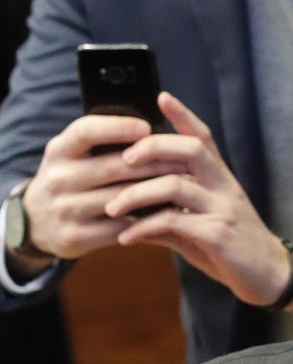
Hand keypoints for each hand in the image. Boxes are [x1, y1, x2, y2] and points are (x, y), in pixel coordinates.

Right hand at [13, 114, 185, 266]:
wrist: (37, 221)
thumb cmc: (71, 180)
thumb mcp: (72, 156)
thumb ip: (99, 143)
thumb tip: (148, 128)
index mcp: (58, 151)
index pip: (85, 131)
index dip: (117, 127)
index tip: (147, 127)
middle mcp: (57, 178)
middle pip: (113, 167)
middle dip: (154, 163)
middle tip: (185, 162)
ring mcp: (65, 209)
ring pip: (121, 199)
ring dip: (157, 193)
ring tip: (184, 187)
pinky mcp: (75, 236)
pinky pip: (121, 227)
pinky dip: (148, 221)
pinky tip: (169, 215)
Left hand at [105, 92, 292, 306]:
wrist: (273, 277)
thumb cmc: (235, 250)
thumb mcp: (203, 226)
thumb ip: (171, 215)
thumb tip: (133, 216)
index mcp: (222, 179)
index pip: (203, 138)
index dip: (183, 115)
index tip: (162, 97)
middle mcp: (224, 187)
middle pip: (189, 149)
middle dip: (150, 147)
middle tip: (121, 160)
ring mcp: (223, 209)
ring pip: (174, 184)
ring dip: (135, 194)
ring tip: (111, 208)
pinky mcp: (218, 234)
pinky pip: (173, 221)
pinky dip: (143, 228)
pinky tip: (126, 238)